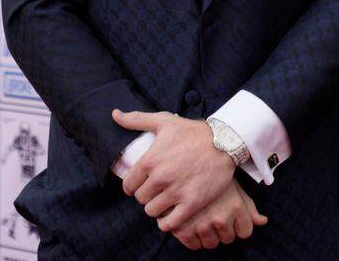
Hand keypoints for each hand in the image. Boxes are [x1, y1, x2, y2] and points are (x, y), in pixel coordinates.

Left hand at [112, 109, 235, 230]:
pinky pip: (169, 224)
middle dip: (147, 195)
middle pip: (140, 199)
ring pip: (153, 211)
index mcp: (150, 160)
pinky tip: (173, 214)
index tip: (143, 183)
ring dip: (157, 208)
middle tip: (157, 191)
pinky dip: (168, 223)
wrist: (224, 142)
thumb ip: (136, 119)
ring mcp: (176, 192)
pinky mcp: (192, 203)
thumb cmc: (192, 132)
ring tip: (165, 201)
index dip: (134, 186)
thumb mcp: (164, 121)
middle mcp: (160, 178)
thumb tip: (114, 114)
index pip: (128, 185)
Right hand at [171, 177, 267, 249]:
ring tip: (202, 218)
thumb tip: (263, 221)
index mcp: (235, 207)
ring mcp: (202, 224)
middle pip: (227, 239)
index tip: (230, 217)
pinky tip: (191, 224)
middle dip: (222, 229)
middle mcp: (220, 217)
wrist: (183, 162)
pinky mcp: (183, 229)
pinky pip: (193, 245)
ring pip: (210, 243)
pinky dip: (192, 238)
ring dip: (207, 234)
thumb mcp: (233, 186)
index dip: (238, 225)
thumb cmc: (211, 174)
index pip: (245, 232)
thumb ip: (248, 206)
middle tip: (213, 215)